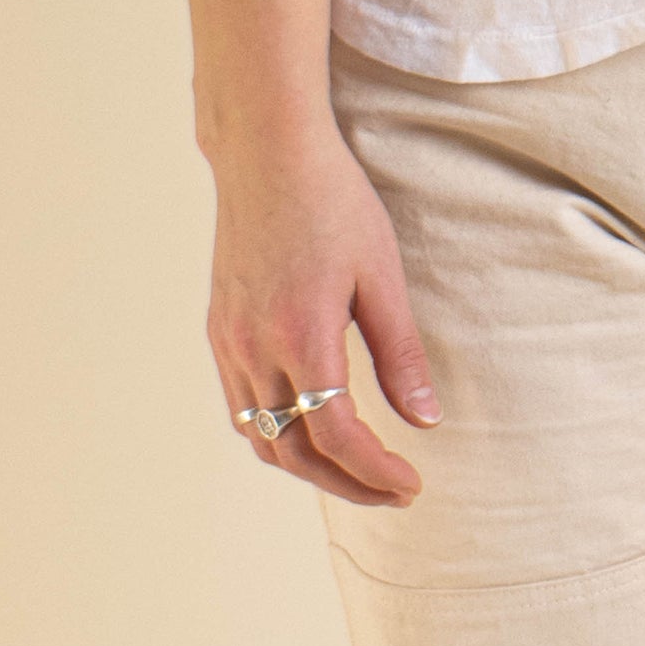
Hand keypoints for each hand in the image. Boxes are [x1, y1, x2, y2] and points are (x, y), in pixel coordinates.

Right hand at [205, 120, 440, 506]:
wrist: (267, 152)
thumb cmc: (334, 202)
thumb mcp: (381, 275)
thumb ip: (400, 353)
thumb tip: (425, 420)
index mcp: (301, 336)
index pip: (336, 435)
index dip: (375, 472)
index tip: (412, 485)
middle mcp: (254, 348)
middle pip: (294, 453)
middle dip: (347, 484)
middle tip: (394, 492)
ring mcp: (228, 341)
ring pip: (261, 438)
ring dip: (308, 466)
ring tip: (358, 470)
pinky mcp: (218, 330)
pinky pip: (242, 406)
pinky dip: (277, 435)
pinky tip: (312, 428)